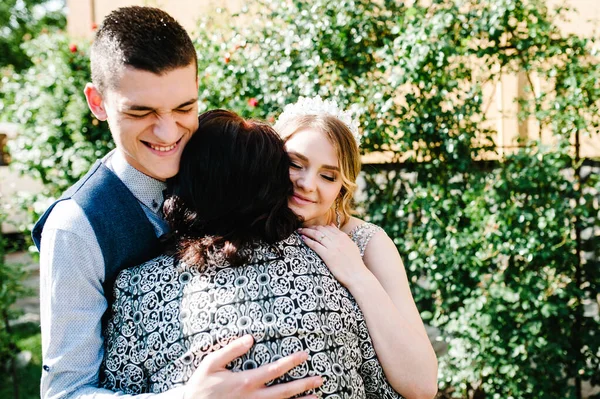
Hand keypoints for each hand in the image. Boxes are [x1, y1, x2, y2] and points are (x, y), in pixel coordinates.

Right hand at [184, 335, 322, 398]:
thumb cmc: (200, 387)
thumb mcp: (210, 364)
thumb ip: (231, 350)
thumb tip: (250, 338)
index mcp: (245, 381)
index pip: (275, 370)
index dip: (292, 362)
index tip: (305, 354)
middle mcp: (253, 398)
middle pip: (285, 391)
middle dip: (304, 385)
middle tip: (320, 379)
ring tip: (317, 398)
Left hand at [298, 224, 367, 287]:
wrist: (357, 275)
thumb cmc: (354, 263)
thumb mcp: (350, 245)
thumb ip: (341, 235)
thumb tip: (332, 225)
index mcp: (343, 237)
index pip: (327, 227)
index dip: (318, 226)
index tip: (311, 228)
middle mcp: (338, 240)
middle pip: (320, 229)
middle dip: (310, 227)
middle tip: (302, 228)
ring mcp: (332, 247)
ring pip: (316, 235)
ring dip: (306, 231)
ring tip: (299, 231)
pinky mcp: (328, 255)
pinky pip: (315, 245)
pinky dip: (308, 241)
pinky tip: (303, 239)